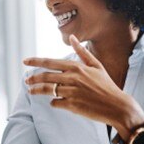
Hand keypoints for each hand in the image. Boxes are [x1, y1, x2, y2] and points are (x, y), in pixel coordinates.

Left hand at [24, 35, 143, 141]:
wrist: (118, 106)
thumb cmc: (106, 85)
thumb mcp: (96, 65)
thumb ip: (81, 52)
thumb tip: (72, 37)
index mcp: (76, 67)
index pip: (50, 62)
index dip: (35, 61)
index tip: (25, 61)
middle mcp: (72, 78)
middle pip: (45, 76)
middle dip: (33, 78)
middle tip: (26, 80)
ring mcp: (72, 92)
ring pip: (47, 89)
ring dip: (37, 90)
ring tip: (31, 91)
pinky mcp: (72, 105)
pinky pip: (55, 103)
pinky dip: (53, 102)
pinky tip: (54, 102)